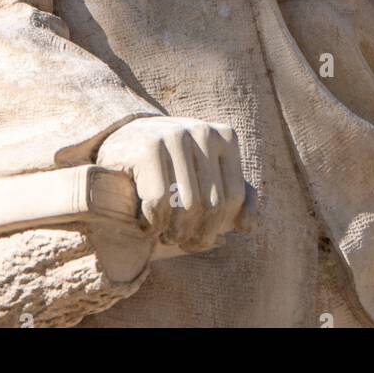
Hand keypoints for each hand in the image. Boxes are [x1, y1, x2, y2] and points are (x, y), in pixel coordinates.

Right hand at [96, 117, 248, 252]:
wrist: (125, 140)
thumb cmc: (173, 165)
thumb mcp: (207, 176)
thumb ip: (234, 196)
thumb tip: (249, 227)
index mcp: (225, 137)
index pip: (234, 198)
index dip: (216, 228)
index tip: (198, 238)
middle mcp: (203, 132)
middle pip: (211, 206)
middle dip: (193, 235)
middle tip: (176, 240)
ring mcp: (175, 135)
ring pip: (186, 207)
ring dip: (171, 232)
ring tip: (161, 233)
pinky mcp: (147, 148)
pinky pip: (159, 203)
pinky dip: (151, 223)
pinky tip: (144, 221)